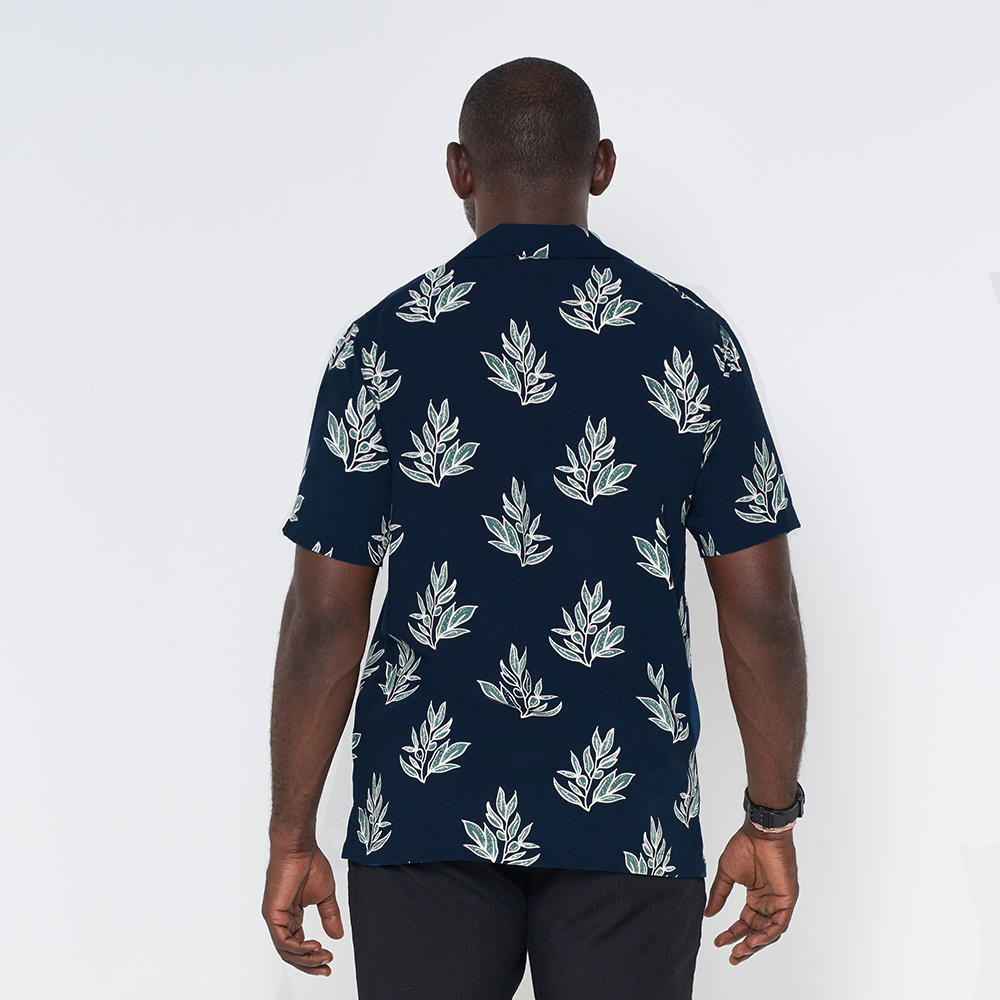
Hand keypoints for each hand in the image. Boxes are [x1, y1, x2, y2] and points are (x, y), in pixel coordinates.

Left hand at [262, 843, 342, 975]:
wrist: (300, 847)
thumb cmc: (309, 863)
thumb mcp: (325, 895)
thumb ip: (329, 915)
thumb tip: (337, 935)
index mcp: (291, 916)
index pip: (298, 945)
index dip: (312, 957)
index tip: (329, 960)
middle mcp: (281, 919)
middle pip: (291, 953)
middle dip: (310, 964)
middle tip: (326, 967)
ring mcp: (275, 917)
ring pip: (286, 950)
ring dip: (306, 958)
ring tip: (323, 956)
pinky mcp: (272, 913)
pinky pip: (282, 940)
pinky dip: (298, 947)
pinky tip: (312, 947)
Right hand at [704, 820, 797, 964]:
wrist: (759, 832)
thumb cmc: (744, 846)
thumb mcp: (726, 874)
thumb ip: (719, 894)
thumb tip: (708, 914)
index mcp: (756, 896)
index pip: (745, 922)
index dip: (732, 934)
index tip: (719, 942)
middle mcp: (768, 901)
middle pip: (758, 932)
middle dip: (745, 946)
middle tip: (732, 958)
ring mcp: (778, 901)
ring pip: (769, 932)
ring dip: (755, 944)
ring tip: (740, 952)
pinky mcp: (787, 899)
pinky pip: (779, 924)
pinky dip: (767, 935)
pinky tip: (753, 941)